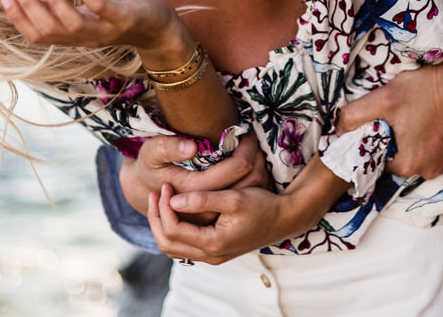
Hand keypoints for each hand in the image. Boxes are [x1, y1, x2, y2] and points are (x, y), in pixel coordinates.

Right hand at [1, 0, 186, 63]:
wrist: (157, 28)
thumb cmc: (115, 17)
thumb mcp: (84, 16)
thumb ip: (59, 12)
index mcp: (72, 39)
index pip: (36, 36)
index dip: (18, 18)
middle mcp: (84, 38)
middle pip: (48, 29)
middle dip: (28, 6)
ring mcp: (103, 30)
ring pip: (70, 22)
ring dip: (53, 0)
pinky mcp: (121, 18)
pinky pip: (98, 7)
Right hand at [120, 133, 269, 223]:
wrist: (145, 191)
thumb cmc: (149, 167)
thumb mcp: (151, 153)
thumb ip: (167, 148)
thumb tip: (192, 146)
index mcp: (196, 189)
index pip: (237, 167)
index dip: (245, 146)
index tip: (244, 130)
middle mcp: (210, 206)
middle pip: (251, 179)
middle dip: (256, 155)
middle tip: (252, 137)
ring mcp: (217, 212)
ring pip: (254, 188)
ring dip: (259, 166)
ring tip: (253, 148)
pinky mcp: (220, 214)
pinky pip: (248, 194)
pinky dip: (254, 177)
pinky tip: (249, 162)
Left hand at [147, 157, 345, 263]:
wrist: (285, 218)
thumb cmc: (263, 206)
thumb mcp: (234, 198)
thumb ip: (203, 199)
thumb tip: (174, 200)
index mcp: (213, 244)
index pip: (173, 230)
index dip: (163, 208)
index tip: (166, 186)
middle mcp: (210, 256)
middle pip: (167, 244)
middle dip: (156, 218)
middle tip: (156, 194)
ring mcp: (213, 256)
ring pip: (174, 248)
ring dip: (163, 225)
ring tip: (162, 200)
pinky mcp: (216, 251)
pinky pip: (185, 246)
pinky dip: (175, 230)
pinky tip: (177, 210)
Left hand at [336, 59, 442, 178]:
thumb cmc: (425, 90)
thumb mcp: (384, 98)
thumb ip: (355, 115)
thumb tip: (338, 130)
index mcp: (407, 164)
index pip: (382, 159)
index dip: (379, 139)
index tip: (384, 121)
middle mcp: (429, 171)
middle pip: (402, 158)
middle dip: (399, 140)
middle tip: (402, 115)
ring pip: (422, 155)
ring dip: (418, 140)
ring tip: (420, 115)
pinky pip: (441, 151)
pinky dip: (436, 139)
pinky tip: (435, 120)